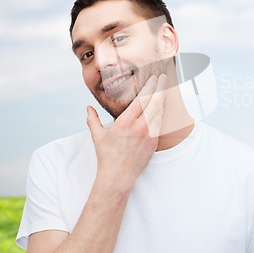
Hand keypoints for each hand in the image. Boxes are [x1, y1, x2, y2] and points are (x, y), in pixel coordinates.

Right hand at [86, 74, 167, 190]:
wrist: (118, 176)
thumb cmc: (106, 156)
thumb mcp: (98, 136)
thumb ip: (93, 120)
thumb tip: (88, 108)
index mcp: (125, 122)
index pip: (141, 99)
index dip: (150, 86)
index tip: (154, 78)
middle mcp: (140, 127)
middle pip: (154, 102)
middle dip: (160, 88)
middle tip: (164, 78)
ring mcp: (149, 135)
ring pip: (160, 112)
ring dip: (163, 99)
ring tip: (165, 89)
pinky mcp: (155, 142)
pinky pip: (161, 124)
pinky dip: (163, 113)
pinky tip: (163, 106)